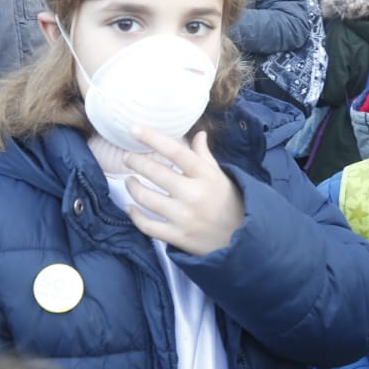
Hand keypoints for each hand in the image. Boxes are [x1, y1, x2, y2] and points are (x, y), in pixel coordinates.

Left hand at [123, 128, 244, 256]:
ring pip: (146, 198)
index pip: (175, 152)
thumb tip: (199, 134)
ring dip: (132, 187)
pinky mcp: (178, 237)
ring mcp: (184, 217)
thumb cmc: (228, 202)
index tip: (133, 129)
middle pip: (155, 172)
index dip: (152, 138)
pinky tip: (130, 207)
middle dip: (135, 162)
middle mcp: (193, 194)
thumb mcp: (219, 176)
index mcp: (205, 175)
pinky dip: (134, 215)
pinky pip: (147, 225)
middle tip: (127, 158)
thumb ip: (204, 156)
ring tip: (130, 181)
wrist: (241, 238)